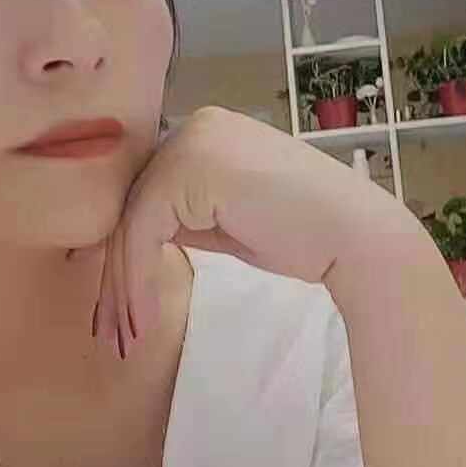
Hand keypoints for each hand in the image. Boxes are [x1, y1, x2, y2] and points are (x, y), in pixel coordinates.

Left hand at [93, 106, 405, 354]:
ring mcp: (189, 143)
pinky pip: (142, 234)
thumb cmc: (307, 236)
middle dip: (120, 278)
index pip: (151, 195)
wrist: (355, 236)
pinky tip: (142, 321)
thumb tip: (142, 238)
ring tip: (125, 340)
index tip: (122, 310)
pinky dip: (137, 282)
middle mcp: (193, 126)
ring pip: (132, 225)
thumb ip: (188, 218)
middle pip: (135, 209)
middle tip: (110, 333)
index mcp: (207, 131)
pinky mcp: (185, 171)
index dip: (130, 256)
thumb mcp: (231, 221)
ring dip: (124, 290)